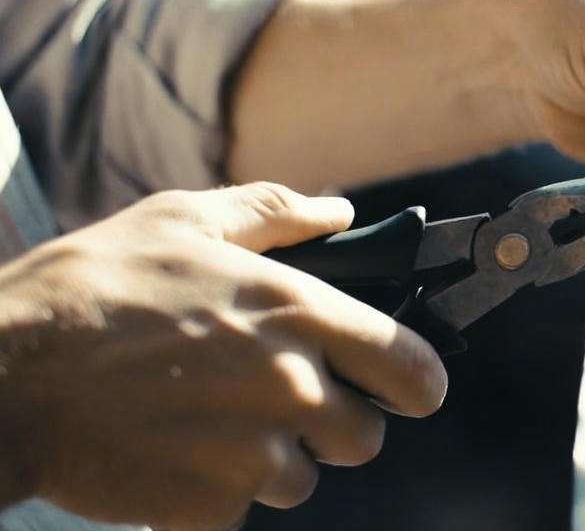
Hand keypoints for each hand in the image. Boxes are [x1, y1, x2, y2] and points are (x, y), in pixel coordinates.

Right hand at [0, 183, 445, 529]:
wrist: (3, 374)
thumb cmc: (92, 288)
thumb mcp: (182, 221)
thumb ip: (273, 215)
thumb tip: (339, 210)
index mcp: (297, 311)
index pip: (411, 367)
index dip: (416, 381)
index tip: (406, 387)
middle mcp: (290, 385)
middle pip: (366, 436)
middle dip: (335, 425)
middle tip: (281, 403)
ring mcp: (252, 453)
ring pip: (304, 479)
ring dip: (271, 460)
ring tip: (208, 422)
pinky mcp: (210, 505)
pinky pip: (241, 509)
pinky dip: (215, 493)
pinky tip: (173, 452)